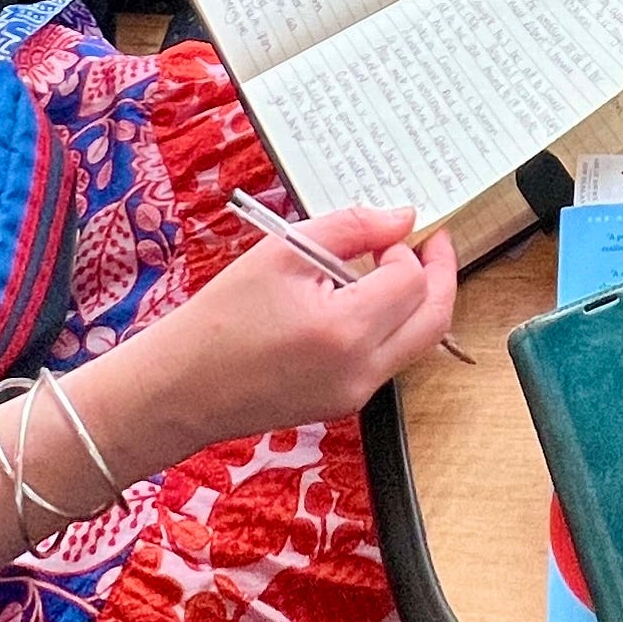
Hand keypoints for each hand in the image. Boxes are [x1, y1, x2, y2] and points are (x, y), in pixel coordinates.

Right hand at [94, 205, 458, 454]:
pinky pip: (390, 360)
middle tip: (430, 242)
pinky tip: (362, 301)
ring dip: (418, 302)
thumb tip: (401, 217)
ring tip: (393, 267)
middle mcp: (360, 370)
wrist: (181, 388)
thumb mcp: (281, 253)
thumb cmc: (221, 318)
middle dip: (442, 275)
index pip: (412, 282)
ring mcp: (356, 394)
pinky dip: (392, 326)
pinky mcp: (346, 404)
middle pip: (435, 319)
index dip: (407, 249)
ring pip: (418, 343)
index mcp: (344, 331)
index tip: (386, 231)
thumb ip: (350, 228)